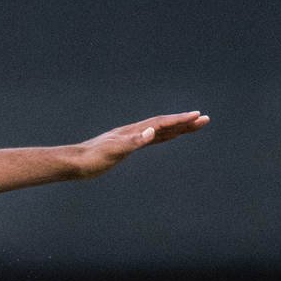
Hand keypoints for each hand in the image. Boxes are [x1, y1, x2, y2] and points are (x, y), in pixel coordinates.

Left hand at [68, 112, 208, 177]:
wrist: (75, 162)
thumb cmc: (93, 158)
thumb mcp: (113, 151)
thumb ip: (133, 142)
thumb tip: (152, 132)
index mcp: (134, 132)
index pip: (162, 123)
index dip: (180, 121)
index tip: (197, 117)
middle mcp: (134, 132)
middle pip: (164, 125)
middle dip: (185, 123)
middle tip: (205, 119)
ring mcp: (131, 138)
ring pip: (159, 131)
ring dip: (176, 128)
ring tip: (193, 125)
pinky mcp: (127, 147)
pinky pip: (150, 140)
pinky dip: (162, 137)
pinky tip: (166, 136)